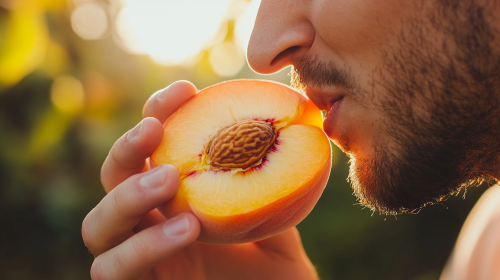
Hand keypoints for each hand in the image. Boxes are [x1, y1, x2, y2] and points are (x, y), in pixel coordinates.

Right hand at [82, 81, 318, 279]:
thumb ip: (268, 176)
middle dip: (126, 149)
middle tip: (154, 131)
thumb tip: (286, 123)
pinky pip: (111, 272)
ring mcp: (141, 262)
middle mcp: (150, 227)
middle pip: (111, 180)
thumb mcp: (276, 214)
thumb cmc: (276, 270)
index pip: (150, 150)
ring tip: (168, 180)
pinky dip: (141, 246)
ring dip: (127, 196)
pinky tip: (185, 227)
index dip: (158, 114)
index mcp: (175, 202)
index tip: (185, 90)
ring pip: (97, 226)